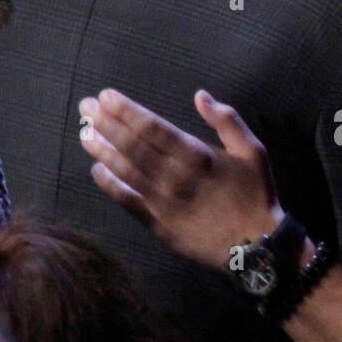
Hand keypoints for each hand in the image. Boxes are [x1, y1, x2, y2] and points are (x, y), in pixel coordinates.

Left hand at [78, 88, 282, 268]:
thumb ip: (228, 121)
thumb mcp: (253, 151)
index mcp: (198, 156)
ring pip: (126, 171)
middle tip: (86, 106)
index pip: (153, 128)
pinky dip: (111, 186)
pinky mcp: (159, 224)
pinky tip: (97, 171)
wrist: (256, 246)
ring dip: (103, 151)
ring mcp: (164, 202)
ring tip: (85, 133)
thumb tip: (201, 96)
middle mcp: (176, 177)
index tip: (107, 96)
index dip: (127, 111)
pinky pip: (128, 202)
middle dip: (107, 124)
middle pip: (133, 146)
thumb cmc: (255, 194)